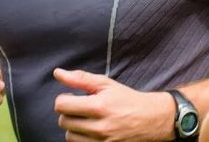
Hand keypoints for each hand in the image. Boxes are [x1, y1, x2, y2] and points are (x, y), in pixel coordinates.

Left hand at [53, 68, 173, 140]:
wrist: (151, 119)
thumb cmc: (127, 99)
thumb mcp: (107, 84)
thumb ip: (81, 79)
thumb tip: (58, 73)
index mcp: (99, 106)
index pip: (61, 105)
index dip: (64, 99)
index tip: (73, 97)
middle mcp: (99, 127)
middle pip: (63, 121)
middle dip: (70, 112)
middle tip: (82, 108)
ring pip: (69, 136)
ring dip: (74, 127)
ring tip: (88, 119)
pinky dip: (81, 138)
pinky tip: (91, 130)